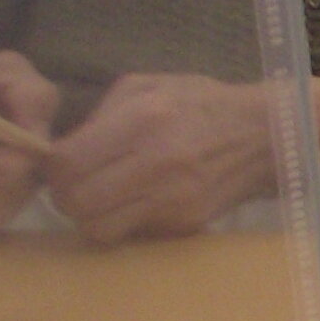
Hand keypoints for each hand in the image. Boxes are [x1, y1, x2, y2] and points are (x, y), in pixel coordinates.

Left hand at [41, 71, 293, 243]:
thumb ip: (100, 117)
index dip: (54, 169)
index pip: (68, 163)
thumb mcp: (146, 87)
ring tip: (102, 199)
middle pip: (77, 202)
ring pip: (99, 228)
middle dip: (67, 197)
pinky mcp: (187, 223)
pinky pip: (133, 233)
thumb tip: (61, 152)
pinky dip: (124, 222)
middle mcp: (158, 162)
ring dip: (91, 217)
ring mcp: (174, 199)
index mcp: (143, 119)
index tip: (61, 164)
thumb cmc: (200, 103)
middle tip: (77, 186)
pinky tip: (135, 202)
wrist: (265, 135)